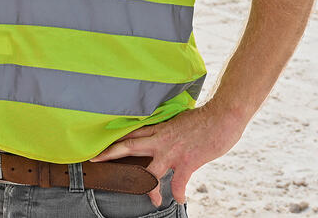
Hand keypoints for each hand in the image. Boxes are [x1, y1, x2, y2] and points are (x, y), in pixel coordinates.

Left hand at [87, 105, 246, 206]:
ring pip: (150, 173)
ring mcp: (172, 152)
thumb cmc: (205, 118)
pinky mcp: (186, 162)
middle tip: (94, 159)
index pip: (131, 133)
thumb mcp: (180, 120)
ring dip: (148, 190)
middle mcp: (160, 140)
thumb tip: (164, 134)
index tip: (99, 143)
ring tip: (153, 201)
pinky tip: (179, 200)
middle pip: (129, 147)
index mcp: (159, 129)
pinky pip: (178, 183)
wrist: (223, 116)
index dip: (114, 138)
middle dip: (110, 154)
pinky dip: (178, 194)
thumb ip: (169, 129)